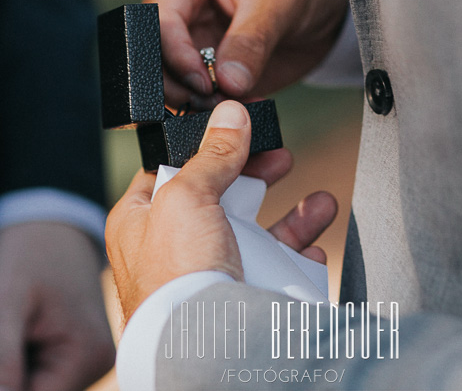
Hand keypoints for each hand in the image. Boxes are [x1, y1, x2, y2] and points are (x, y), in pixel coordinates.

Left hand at [0, 223, 114, 390]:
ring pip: (42, 387)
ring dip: (16, 374)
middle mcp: (99, 362)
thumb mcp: (4, 303)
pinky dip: (24, 365)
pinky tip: (16, 336)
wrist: (49, 219)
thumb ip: (0, 362)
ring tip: (7, 332)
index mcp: (86, 354)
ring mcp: (92, 358)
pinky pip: (47, 375)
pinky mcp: (81, 352)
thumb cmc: (27, 250)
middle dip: (8, 381)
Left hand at [106, 101, 337, 319]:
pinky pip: (277, 272)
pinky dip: (300, 258)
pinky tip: (315, 249)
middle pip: (221, 198)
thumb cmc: (177, 273)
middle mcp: (172, 247)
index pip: (170, 170)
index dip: (204, 146)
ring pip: (256, 235)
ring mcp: (208, 275)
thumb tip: (230, 114)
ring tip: (320, 203)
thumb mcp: (188, 195)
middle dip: (257, 176)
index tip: (236, 127)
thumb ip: (212, 153)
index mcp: (141, 220)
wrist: (203, 348)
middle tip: (282, 155)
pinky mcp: (241, 300)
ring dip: (293, 217)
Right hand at [145, 0, 348, 105]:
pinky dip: (215, 111)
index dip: (176, 56)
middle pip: (153, 57)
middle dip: (180, 87)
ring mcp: (188, 40)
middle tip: (215, 105)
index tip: (204, 84)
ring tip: (234, 109)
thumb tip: (227, 83)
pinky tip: (243, 111)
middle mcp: (176, 8)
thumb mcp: (280, 2)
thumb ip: (251, 43)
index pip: (159, 20)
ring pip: (169, 83)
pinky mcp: (204, 68)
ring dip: (197, 104)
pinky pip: (195, 97)